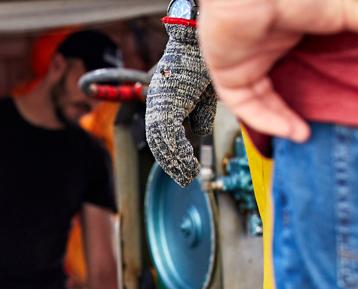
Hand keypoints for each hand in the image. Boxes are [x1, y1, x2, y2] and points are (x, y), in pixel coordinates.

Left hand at [145, 19, 214, 186]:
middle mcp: (155, 106)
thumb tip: (199, 134)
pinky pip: (168, 137)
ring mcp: (157, 107)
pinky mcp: (163, 108)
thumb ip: (199, 115)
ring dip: (175, 162)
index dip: (171, 156)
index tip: (182, 170)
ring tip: (187, 174)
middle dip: (171, 164)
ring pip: (162, 143)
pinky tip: (187, 161)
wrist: (196, 42)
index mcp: (162, 104)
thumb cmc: (200, 63)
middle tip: (184, 178)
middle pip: (159, 143)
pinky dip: (177, 152)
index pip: (163, 137)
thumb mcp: (202, 95)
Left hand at [199, 0, 357, 142]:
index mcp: (289, 32)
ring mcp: (245, 63)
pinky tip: (288, 129)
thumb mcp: (340, 10)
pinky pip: (243, 106)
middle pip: (280, 88)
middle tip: (320, 123)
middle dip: (297, 109)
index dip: (317, 87)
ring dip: (281, 120)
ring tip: (306, 134)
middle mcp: (265, 50)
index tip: (339, 101)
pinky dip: (264, 120)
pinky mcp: (227, 74)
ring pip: (261, 102)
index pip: (302, 67)